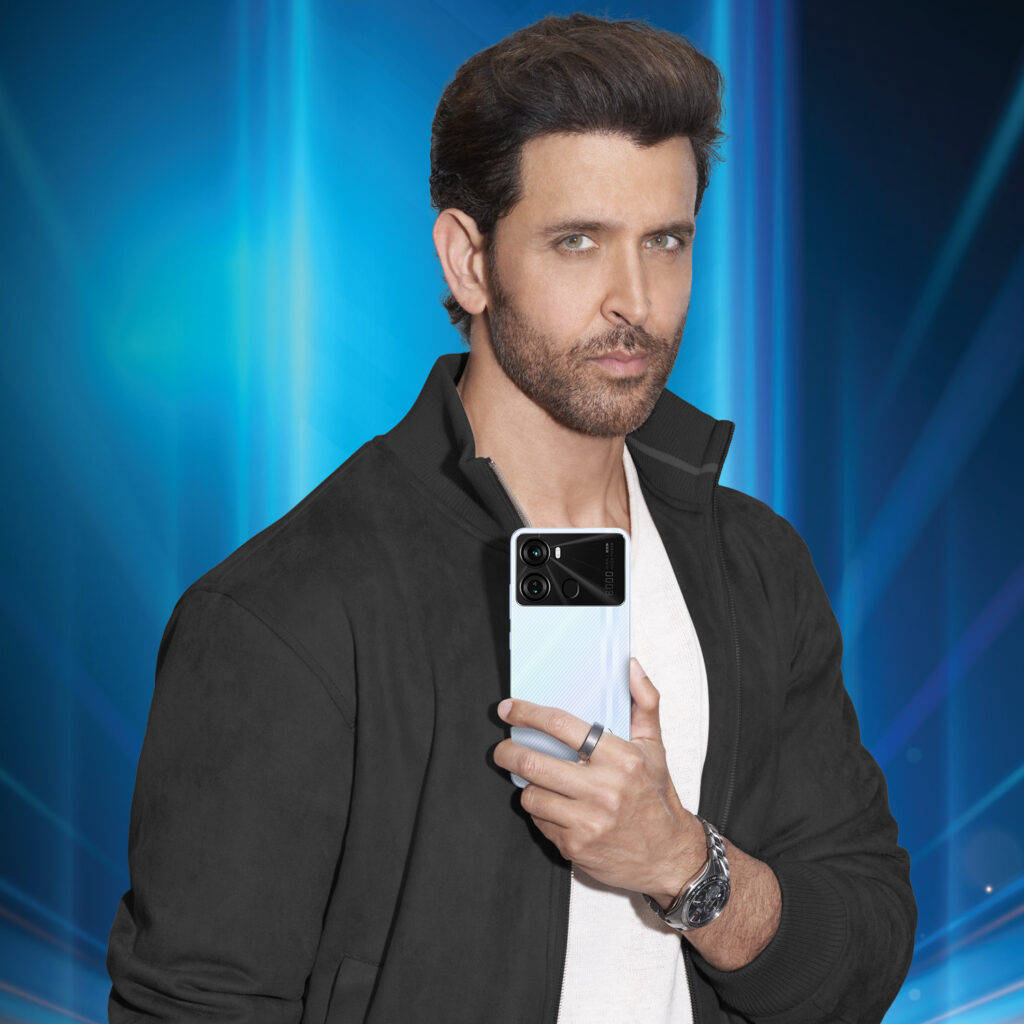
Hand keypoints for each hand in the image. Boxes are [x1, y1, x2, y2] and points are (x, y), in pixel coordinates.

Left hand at [493, 656, 704, 902]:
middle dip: (507, 752)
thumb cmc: (656, 796)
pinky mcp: (575, 846)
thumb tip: (631, 666)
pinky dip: (541, 812)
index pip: (561, 725)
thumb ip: (644, 702)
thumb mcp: (655, 747)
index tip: (508, 709)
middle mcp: (603, 789)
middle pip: (534, 763)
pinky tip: (555, 807)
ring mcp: (587, 820)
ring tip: (537, 781)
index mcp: (620, 758)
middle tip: (502, 749)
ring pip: (531, 794)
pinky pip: (539, 822)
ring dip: (527, 786)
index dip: (528, 713)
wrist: (668, 856)